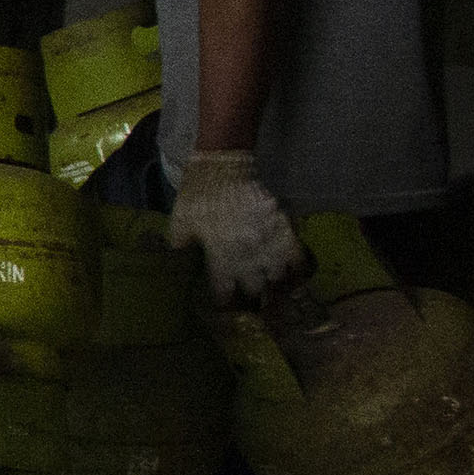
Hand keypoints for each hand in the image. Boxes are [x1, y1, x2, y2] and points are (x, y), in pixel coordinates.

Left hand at [170, 149, 307, 305]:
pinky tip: (291, 274)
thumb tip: (174, 269)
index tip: (225, 306)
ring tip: (270, 290)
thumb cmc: (197, 198)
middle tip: (249, 298)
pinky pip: (298, 259)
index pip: (224, 292)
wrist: (222, 169)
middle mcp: (246, 255)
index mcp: (218, 256)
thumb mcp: (179, 225)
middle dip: (251, 297)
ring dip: (273, 286)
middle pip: (255, 290)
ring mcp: (268, 243)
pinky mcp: (284, 230)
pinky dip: (296, 270)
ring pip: (278, 279)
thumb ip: (180, 250)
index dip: (225, 303)